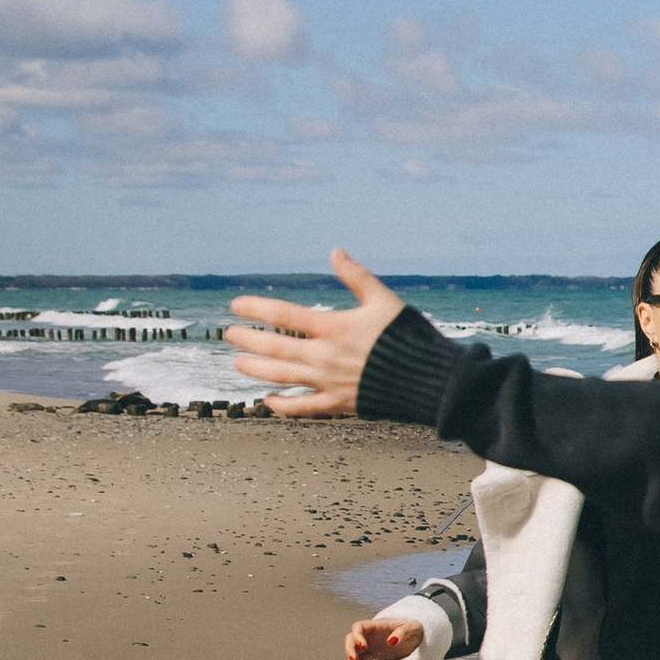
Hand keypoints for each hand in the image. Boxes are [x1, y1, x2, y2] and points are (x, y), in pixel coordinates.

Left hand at [227, 249, 400, 416]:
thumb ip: (357, 277)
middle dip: (248, 339)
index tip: (236, 306)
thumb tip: (335, 252)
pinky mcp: (338, 403)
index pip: (284, 314)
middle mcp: (324, 356)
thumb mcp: (384, 300)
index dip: (256, 308)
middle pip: (275, 346)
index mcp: (334, 327)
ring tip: (238, 362)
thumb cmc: (409, 337)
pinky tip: (267, 401)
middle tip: (229, 334)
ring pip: (281, 376)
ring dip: (256, 369)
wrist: (429, 380)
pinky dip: (282, 406)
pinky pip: (303, 408)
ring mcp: (328, 382)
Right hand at [343, 616, 419, 659]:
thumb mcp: (413, 628)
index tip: (364, 647)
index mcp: (377, 625)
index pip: (359, 626)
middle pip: (351, 638)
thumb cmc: (415, 629)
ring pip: (354, 648)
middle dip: (349, 649)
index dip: (357, 636)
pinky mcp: (374, 653)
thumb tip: (390, 642)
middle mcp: (371, 634)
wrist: (417, 638)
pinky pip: (361, 657)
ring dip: (352, 657)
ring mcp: (371, 643)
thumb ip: (403, 632)